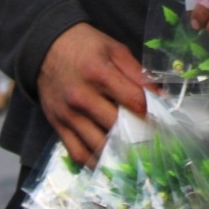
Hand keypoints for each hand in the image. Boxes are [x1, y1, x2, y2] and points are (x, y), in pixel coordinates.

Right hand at [38, 23, 150, 167]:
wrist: (46, 48)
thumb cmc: (86, 46)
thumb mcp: (114, 50)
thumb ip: (138, 73)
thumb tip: (161, 97)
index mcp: (99, 73)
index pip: (133, 101)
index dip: (152, 112)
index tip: (163, 121)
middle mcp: (82, 96)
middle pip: (117, 126)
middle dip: (138, 135)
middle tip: (153, 141)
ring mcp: (68, 114)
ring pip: (98, 144)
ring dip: (119, 152)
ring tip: (135, 155)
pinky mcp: (58, 125)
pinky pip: (78, 152)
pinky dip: (95, 161)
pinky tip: (109, 160)